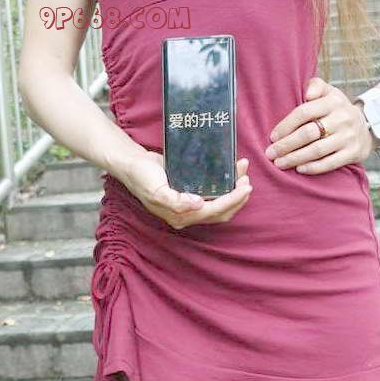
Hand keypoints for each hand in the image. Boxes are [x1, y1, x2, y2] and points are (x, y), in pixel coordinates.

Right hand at [121, 151, 252, 229]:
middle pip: (221, 211)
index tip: (246, 188)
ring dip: (234, 190)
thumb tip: (198, 205)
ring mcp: (190, 203)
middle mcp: (188, 213)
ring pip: (220, 202)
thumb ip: (175, 202)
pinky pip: (213, 191)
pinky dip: (225, 183)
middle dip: (238, 197)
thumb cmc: (141, 177)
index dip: (232, 201)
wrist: (132, 164)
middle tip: (247, 180)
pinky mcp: (191, 191)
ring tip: (242, 172)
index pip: (214, 211)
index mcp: (181, 216)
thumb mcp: (155, 191)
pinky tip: (231, 170)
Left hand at [264, 76, 377, 173]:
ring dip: (295, 158)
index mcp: (333, 101)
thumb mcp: (329, 92)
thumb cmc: (337, 110)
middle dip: (286, 145)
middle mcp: (342, 118)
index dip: (286, 125)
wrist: (367, 126)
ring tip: (279, 163)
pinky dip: (313, 167)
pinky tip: (299, 169)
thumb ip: (315, 86)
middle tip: (270, 154)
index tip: (273, 137)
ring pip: (317, 150)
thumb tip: (307, 93)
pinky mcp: (353, 153)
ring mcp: (348, 136)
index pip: (304, 112)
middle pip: (308, 133)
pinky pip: (330, 163)